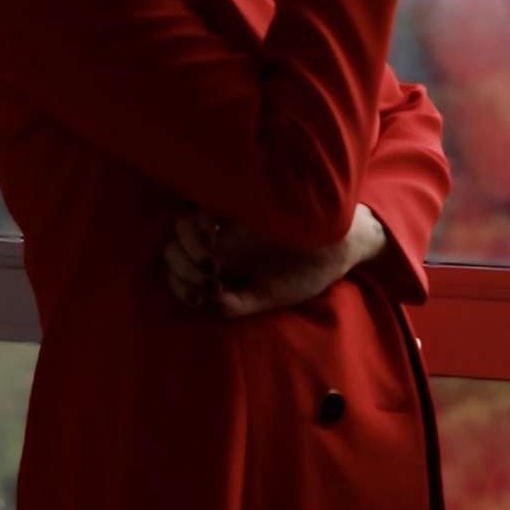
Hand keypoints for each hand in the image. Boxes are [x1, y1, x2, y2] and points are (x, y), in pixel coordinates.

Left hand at [164, 204, 385, 318]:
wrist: (337, 251)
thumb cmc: (305, 274)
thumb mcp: (271, 296)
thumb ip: (241, 303)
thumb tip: (215, 304)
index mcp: (221, 266)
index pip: (177, 271)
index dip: (178, 284)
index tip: (200, 297)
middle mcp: (217, 244)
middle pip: (171, 247)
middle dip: (180, 267)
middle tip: (209, 280)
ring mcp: (227, 225)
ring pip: (181, 224)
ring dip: (187, 246)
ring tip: (210, 263)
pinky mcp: (241, 207)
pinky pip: (205, 205)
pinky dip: (200, 223)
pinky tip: (215, 238)